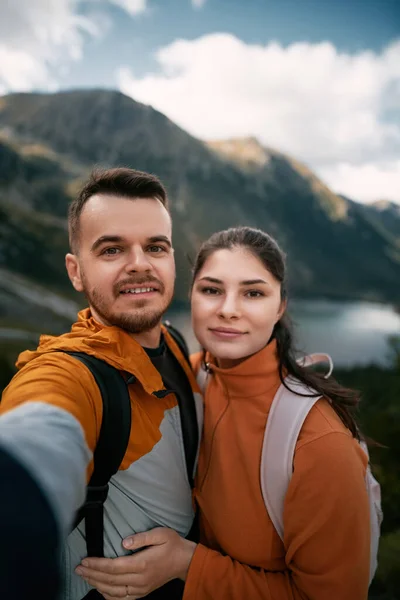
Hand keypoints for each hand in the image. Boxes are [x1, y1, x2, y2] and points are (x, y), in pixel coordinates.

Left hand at [75, 527, 196, 598]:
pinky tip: (100, 589)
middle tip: (78, 569)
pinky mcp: (142, 592)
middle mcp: (140, 579)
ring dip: (97, 585)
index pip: (114, 567)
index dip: (97, 565)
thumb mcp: (160, 533)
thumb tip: (123, 542)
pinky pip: (122, 598)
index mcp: (142, 564)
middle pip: (110, 580)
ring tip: (85, 577)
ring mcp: (141, 588)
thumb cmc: (173, 544)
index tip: (85, 561)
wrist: (185, 561)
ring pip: (114, 592)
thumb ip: (141, 537)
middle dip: (92, 574)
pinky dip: (108, 596)